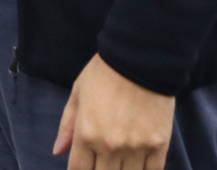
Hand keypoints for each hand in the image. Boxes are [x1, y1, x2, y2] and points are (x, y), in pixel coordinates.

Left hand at [53, 54, 174, 169]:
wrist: (140, 58)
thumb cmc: (104, 73)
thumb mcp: (78, 94)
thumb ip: (67, 126)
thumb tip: (57, 151)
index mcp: (86, 134)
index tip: (84, 168)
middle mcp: (110, 146)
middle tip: (102, 162)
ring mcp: (136, 148)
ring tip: (119, 164)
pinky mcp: (159, 145)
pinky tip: (138, 166)